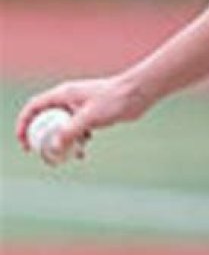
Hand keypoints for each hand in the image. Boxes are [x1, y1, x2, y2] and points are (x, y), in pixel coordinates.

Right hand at [16, 74, 148, 160]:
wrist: (137, 94)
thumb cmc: (114, 99)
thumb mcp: (90, 117)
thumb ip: (71, 131)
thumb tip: (54, 148)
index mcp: (63, 94)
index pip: (34, 107)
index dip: (24, 124)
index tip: (24, 143)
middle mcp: (69, 99)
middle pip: (46, 119)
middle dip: (41, 138)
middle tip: (41, 155)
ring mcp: (80, 107)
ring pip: (62, 127)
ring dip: (61, 143)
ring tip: (62, 159)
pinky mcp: (91, 115)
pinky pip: (77, 130)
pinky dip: (76, 142)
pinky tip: (81, 153)